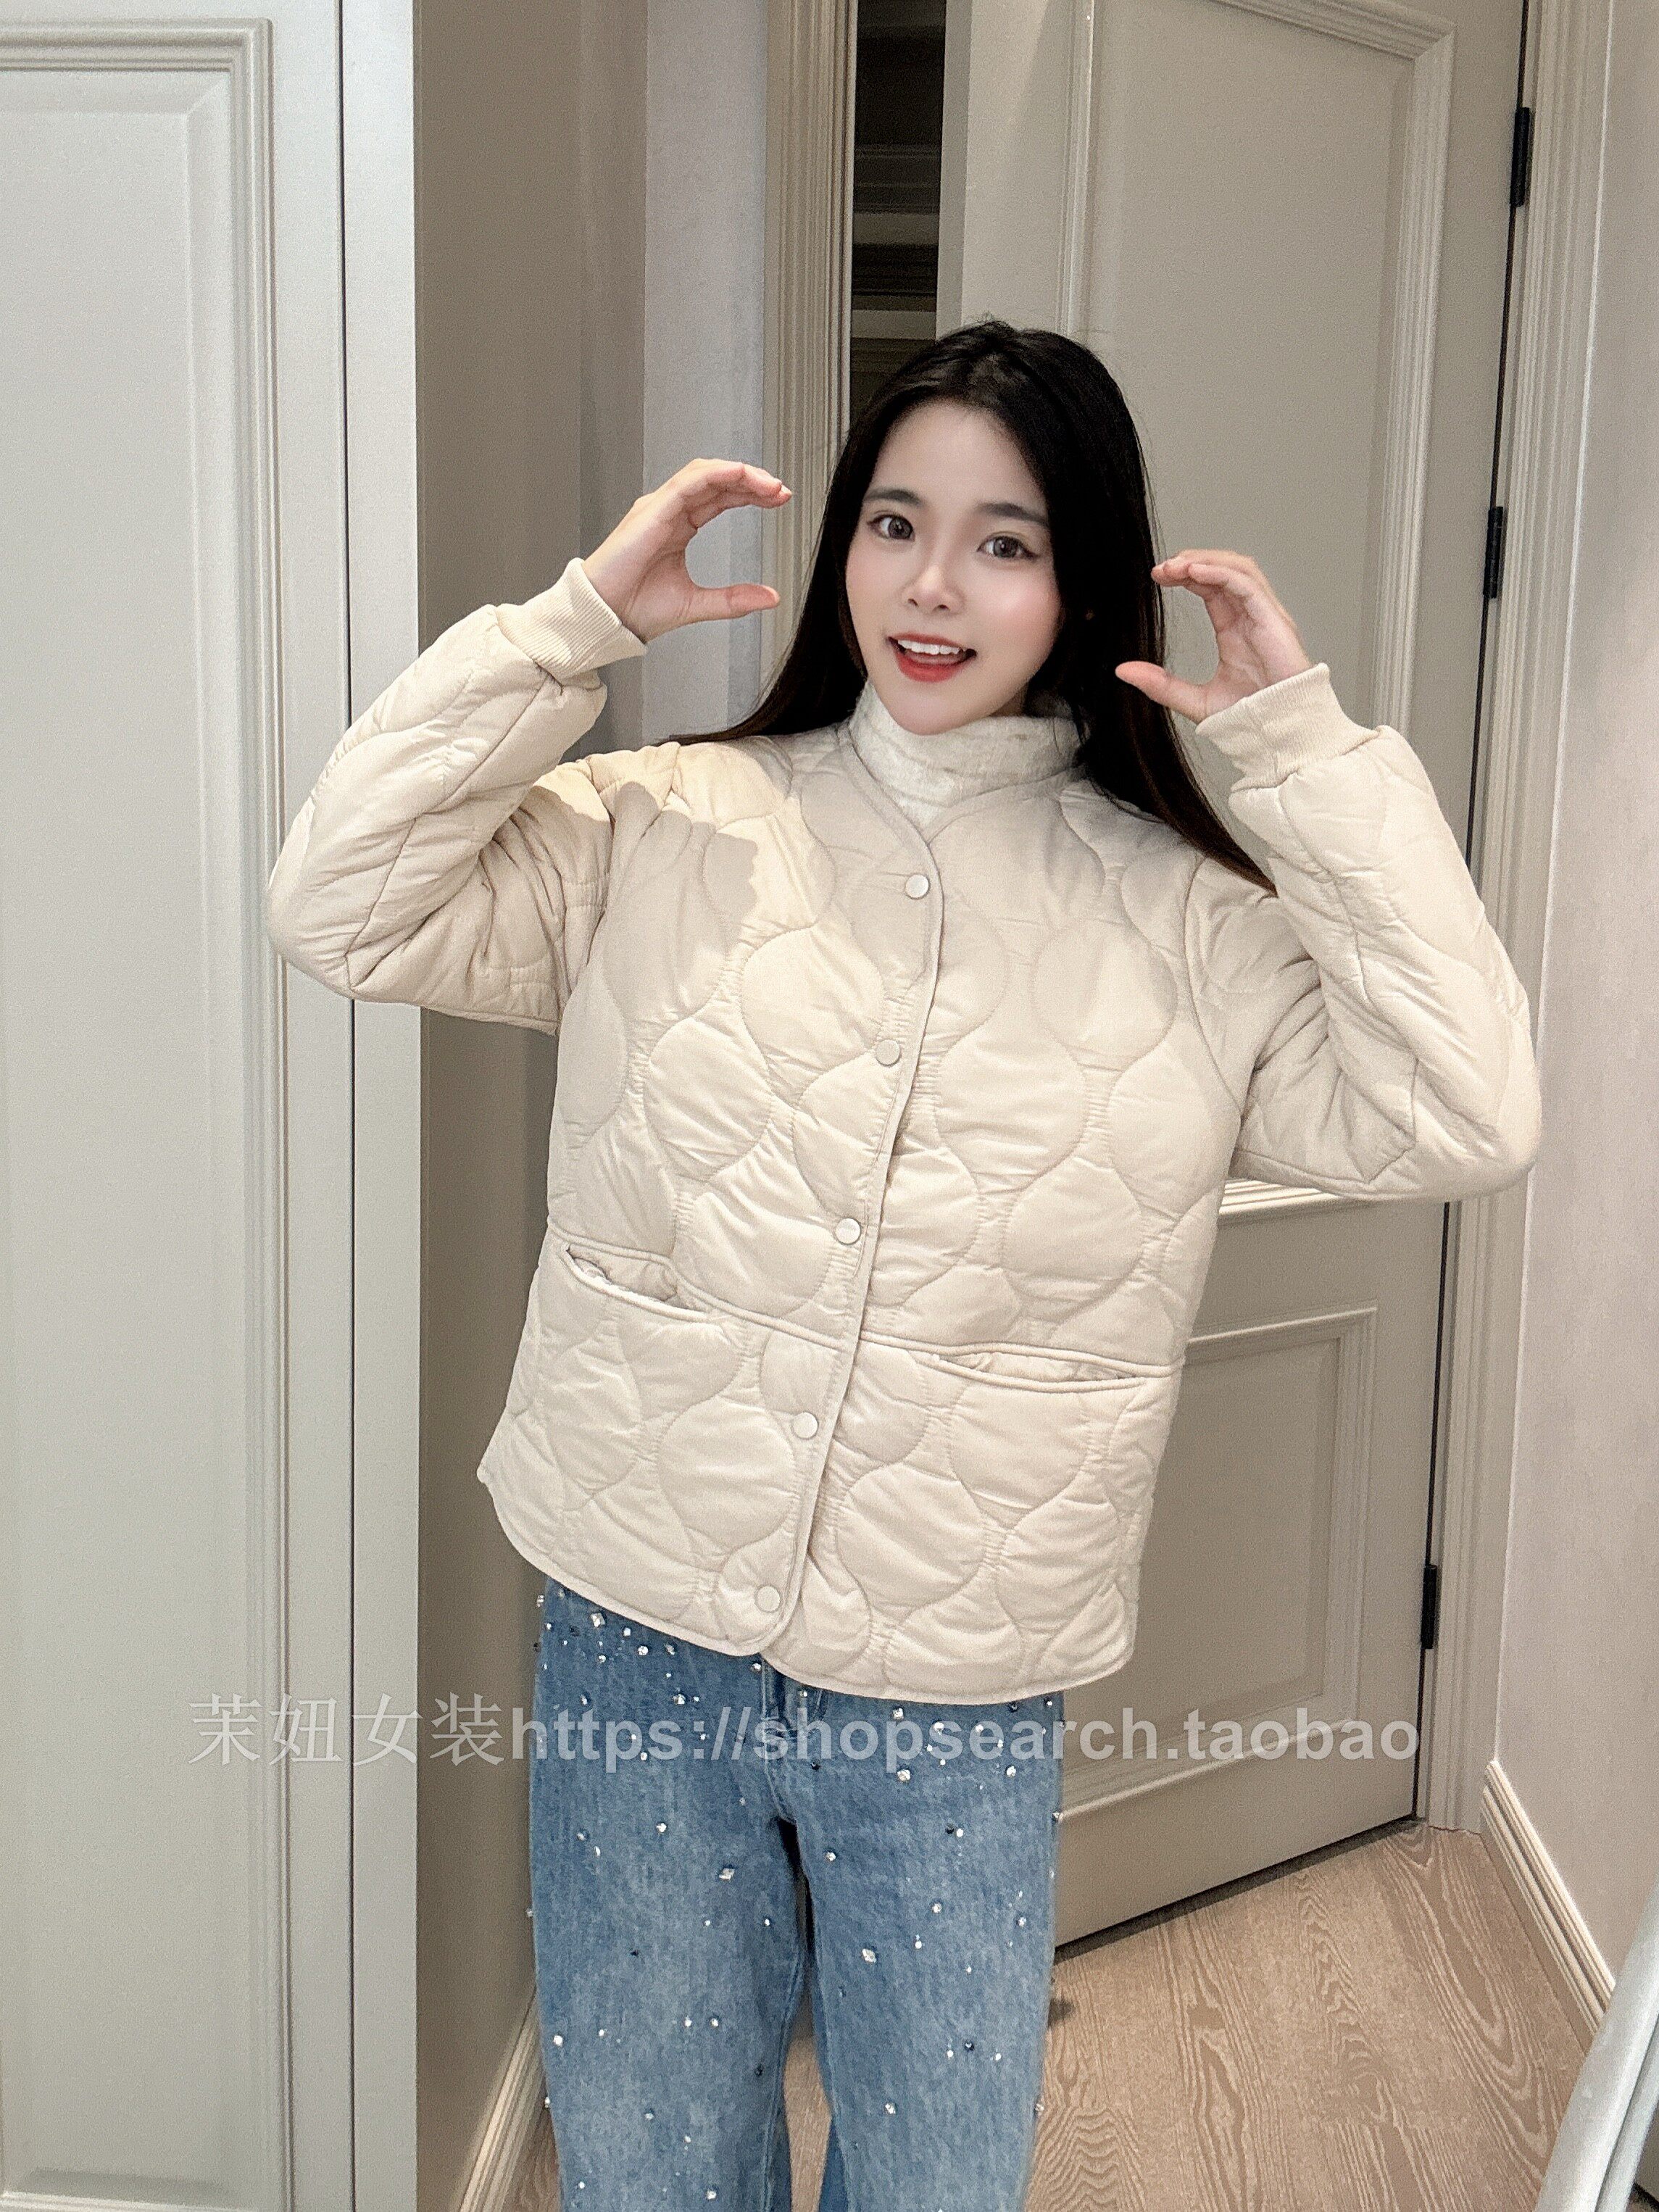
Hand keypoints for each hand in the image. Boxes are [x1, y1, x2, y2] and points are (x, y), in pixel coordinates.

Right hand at [581, 458, 792, 643]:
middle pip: (716, 480)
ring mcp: (659, 507)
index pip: (721, 497)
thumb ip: (734, 599)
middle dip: (752, 481)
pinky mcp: (651, 511)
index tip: (779, 499)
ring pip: (704, 473)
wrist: (605, 616)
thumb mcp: (697, 604)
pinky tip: (739, 475)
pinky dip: (715, 474)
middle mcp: (669, 511)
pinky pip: (687, 482)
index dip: (751, 494)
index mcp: (678, 527)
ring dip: (738, 474)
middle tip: (781, 490)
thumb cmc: (635, 608)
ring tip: (768, 484)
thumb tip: (770, 597)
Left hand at [1114, 550, 1313, 721]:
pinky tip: (1195, 571)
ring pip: (1238, 569)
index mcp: (1235, 629)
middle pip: (1224, 570)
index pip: (1210, 586)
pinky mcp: (1274, 621)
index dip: (1185, 574)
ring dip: (1206, 560)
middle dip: (1192, 561)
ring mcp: (1265, 616)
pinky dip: (1221, 573)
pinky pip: (1247, 585)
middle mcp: (1251, 617)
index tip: (1157, 575)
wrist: (1276, 734)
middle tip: (1161, 568)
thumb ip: (1160, 684)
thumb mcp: (1192, 699)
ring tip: (1176, 564)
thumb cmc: (1247, 718)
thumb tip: (1122, 670)